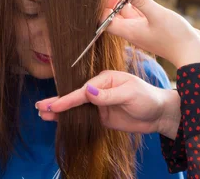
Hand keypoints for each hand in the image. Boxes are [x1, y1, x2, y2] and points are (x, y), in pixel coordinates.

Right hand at [36, 70, 180, 138]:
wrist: (159, 114)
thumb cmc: (147, 98)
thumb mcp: (129, 94)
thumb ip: (108, 95)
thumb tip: (87, 91)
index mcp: (106, 79)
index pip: (83, 90)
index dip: (69, 99)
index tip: (55, 106)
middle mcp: (100, 89)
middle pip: (75, 96)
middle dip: (58, 101)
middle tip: (40, 106)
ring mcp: (100, 103)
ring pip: (76, 107)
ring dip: (60, 110)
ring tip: (42, 113)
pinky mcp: (102, 117)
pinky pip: (83, 117)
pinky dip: (70, 118)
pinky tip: (57, 120)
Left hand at [103, 0, 199, 68]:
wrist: (192, 53)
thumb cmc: (175, 37)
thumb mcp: (157, 15)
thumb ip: (140, 1)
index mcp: (130, 31)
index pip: (106, 20)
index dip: (106, 5)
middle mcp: (134, 31)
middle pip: (115, 14)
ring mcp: (143, 30)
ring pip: (127, 13)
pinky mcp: (153, 27)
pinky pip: (139, 14)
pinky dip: (136, 3)